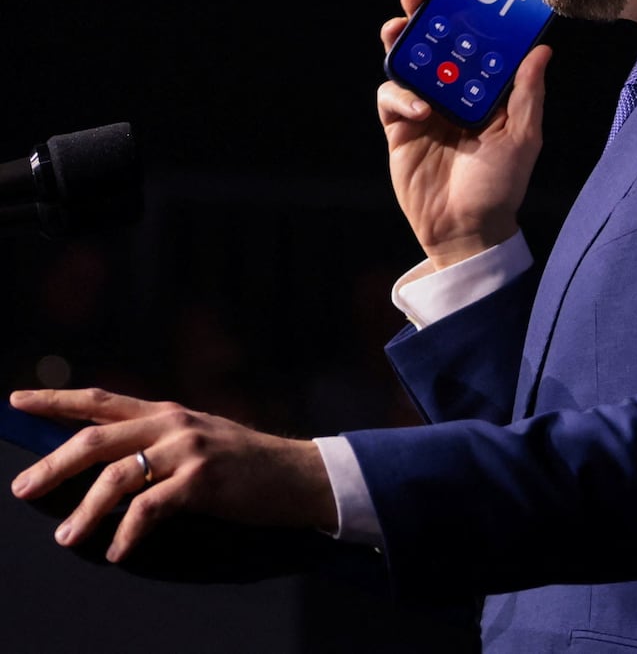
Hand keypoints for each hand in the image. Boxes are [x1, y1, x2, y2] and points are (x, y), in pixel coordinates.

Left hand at [9, 387, 335, 561]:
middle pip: (97, 438)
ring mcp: (187, 449)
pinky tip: (117, 551)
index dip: (56, 400)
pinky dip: (127, 532)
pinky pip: (150, 508)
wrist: (295, 473)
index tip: (17, 400)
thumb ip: (156, 443)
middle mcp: (172, 423)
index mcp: (166, 412)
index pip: (100, 400)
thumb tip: (106, 465)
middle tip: (23, 488)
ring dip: (85, 511)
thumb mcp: (196, 440)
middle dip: (54, 463)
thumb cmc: (241, 464)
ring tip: (66, 537)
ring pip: (117, 476)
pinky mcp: (202, 480)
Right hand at [379, 0, 551, 268]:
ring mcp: (423, 108)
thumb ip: (527, 94)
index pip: (473, 43)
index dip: (465, 16)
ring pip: (406, 64)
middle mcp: (452, 93)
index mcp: (483, 91)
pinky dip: (399, 95)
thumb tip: (541, 50)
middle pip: (433, 44)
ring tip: (399, 30)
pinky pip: (390, 98)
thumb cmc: (501, 186)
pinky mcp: (399, 128)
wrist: (466, 230)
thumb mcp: (523, 138)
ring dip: (401, 43)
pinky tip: (418, 107)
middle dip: (423, 17)